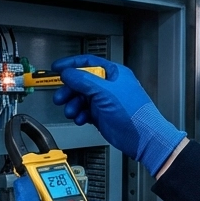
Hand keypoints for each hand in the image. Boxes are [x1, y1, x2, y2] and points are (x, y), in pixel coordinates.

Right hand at [51, 54, 185, 176]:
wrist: (143, 138)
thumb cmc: (134, 113)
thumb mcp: (104, 92)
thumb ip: (83, 81)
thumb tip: (67, 73)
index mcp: (113, 73)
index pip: (88, 62)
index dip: (71, 64)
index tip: (57, 68)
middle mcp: (109, 86)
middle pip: (81, 82)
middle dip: (69, 89)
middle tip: (60, 97)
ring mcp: (105, 101)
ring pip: (81, 98)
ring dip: (73, 104)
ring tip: (71, 111)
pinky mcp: (102, 115)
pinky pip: (85, 111)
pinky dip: (80, 115)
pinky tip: (81, 119)